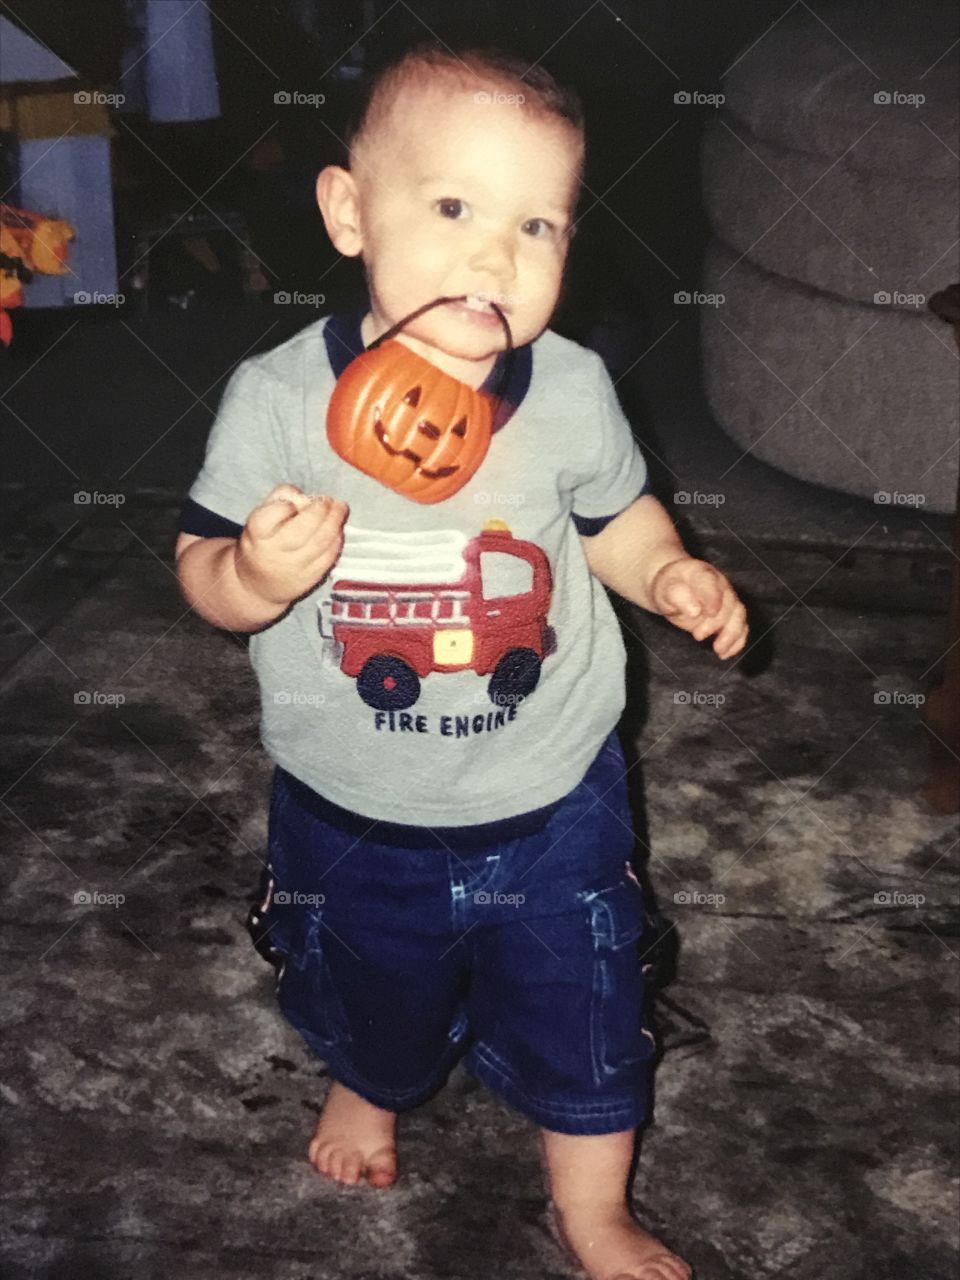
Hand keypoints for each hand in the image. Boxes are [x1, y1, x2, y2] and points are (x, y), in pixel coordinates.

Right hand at [235, 484, 348, 607]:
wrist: (257, 584)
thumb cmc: (263, 542)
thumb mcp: (261, 516)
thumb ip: (280, 498)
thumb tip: (307, 497)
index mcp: (257, 533)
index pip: (270, 515)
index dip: (286, 505)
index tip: (294, 503)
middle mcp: (274, 552)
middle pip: (302, 529)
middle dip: (321, 509)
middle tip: (329, 500)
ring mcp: (292, 567)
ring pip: (320, 543)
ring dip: (335, 522)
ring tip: (340, 509)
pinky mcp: (308, 579)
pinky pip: (328, 558)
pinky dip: (337, 540)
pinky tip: (338, 530)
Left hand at [649, 557, 747, 658]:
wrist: (673, 589)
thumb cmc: (669, 588)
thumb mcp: (666, 591)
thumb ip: (678, 597)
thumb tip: (695, 611)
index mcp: (702, 574)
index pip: (711, 583)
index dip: (713, 598)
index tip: (709, 613)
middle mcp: (720, 585)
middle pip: (729, 603)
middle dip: (716, 622)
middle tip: (697, 635)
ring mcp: (727, 600)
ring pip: (739, 616)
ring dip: (732, 635)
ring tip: (718, 650)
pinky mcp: (729, 616)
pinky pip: (740, 628)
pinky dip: (736, 642)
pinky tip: (724, 654)